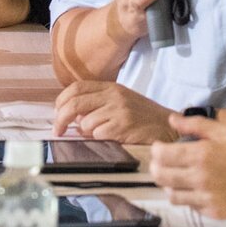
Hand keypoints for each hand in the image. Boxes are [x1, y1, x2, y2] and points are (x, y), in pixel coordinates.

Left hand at [54, 81, 174, 143]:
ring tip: (103, 134)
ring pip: (85, 123)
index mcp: (110, 87)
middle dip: (61, 119)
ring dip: (87, 132)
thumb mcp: (120, 102)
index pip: (76, 88)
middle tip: (58, 131)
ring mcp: (119, 110)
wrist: (167, 127)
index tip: (57, 113)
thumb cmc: (142, 117)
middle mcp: (113, 96)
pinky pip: (98, 134)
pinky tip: (113, 138)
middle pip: (75, 104)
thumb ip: (97, 105)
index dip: (61, 101)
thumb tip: (72, 118)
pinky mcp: (123, 126)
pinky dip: (100, 139)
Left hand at [150, 113, 225, 219]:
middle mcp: (200, 179)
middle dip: (157, 168)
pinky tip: (196, 188)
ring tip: (177, 176)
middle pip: (161, 177)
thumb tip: (172, 120)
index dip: (156, 150)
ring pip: (172, 196)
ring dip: (169, 185)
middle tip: (162, 163)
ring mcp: (207, 199)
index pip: (162, 156)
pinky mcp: (215, 213)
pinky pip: (191, 207)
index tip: (159, 147)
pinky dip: (188, 198)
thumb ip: (195, 125)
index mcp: (201, 155)